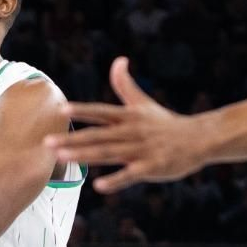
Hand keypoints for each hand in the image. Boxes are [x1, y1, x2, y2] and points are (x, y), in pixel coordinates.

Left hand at [44, 57, 207, 192]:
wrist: (199, 139)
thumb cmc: (166, 123)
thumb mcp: (143, 103)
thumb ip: (125, 84)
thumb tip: (118, 59)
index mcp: (128, 116)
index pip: (101, 112)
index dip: (82, 111)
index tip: (61, 109)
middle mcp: (131, 131)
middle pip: (98, 135)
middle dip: (72, 139)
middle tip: (46, 142)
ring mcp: (141, 150)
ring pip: (108, 153)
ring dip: (84, 156)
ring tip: (61, 159)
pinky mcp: (152, 167)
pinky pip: (130, 175)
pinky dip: (115, 180)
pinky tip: (98, 186)